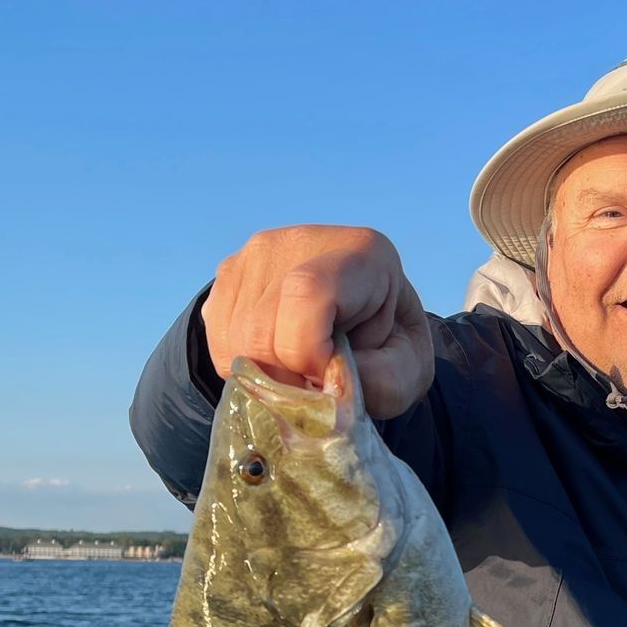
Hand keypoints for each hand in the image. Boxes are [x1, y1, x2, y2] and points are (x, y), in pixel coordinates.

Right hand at [201, 225, 434, 418]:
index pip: (306, 293)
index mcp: (361, 255)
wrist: (365, 319)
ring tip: (300, 371)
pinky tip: (277, 360)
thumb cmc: (388, 347)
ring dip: (265, 375)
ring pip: (235, 341)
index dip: (309, 351)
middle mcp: (299, 241)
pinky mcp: (228, 274)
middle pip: (262, 330)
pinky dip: (245, 366)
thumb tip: (326, 385)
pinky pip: (218, 339)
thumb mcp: (408, 370)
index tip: (330, 374)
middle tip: (315, 384)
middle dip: (286, 376)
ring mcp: (255, 254)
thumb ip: (380, 380)